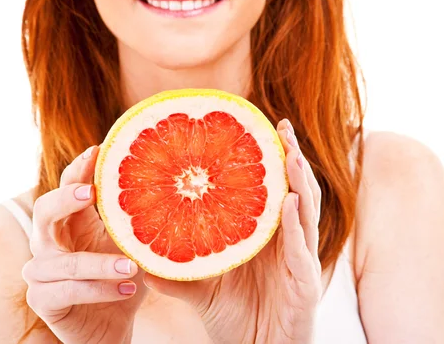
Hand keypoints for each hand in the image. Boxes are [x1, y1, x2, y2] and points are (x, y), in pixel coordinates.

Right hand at [22, 146, 146, 343]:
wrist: (112, 328)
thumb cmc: (122, 281)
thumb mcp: (133, 247)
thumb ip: (138, 222)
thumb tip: (169, 187)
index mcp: (71, 223)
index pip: (67, 188)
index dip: (78, 169)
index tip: (97, 150)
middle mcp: (49, 243)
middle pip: (43, 212)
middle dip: (65, 199)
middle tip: (91, 194)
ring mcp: (41, 273)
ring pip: (61, 260)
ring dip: (97, 263)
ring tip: (131, 267)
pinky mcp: (43, 300)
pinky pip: (65, 291)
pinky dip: (96, 290)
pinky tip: (126, 290)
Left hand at [145, 119, 321, 343]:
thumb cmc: (234, 319)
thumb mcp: (200, 288)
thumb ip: (174, 268)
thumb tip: (137, 250)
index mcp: (267, 238)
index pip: (272, 191)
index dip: (271, 160)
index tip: (260, 128)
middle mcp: (288, 243)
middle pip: (295, 191)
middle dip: (291, 157)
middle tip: (281, 125)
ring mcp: (300, 262)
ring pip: (307, 213)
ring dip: (299, 180)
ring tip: (290, 151)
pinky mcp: (305, 285)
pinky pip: (302, 251)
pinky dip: (298, 225)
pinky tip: (290, 200)